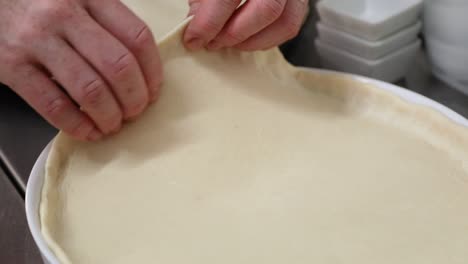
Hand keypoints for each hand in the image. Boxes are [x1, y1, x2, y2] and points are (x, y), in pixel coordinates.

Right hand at [0, 0, 162, 140]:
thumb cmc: (38, 4)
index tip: (154, 90)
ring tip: (113, 124)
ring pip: (90, 90)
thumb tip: (142, 70)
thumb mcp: (77, 0)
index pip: (137, 38)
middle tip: (136, 111)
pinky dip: (77, 125)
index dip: (153, 72)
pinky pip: (54, 105)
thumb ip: (106, 24)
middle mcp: (63, 15)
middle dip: (135, 99)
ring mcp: (36, 40)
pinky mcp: (11, 66)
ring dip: (110, 116)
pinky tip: (88, 131)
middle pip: (118, 67)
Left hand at [184, 0, 308, 50]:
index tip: (194, 38)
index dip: (209, 22)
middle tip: (212, 43)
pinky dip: (265, 39)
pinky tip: (245, 38)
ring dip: (252, 41)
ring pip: (284, 22)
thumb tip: (196, 25)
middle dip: (234, 33)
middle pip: (267, 9)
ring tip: (227, 41)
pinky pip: (290, 26)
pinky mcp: (300, 1)